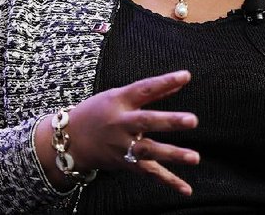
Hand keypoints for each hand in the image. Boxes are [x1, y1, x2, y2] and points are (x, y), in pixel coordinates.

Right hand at [37, 70, 199, 194]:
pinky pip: (149, 172)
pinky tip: (186, 189)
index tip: (185, 76)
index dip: (164, 82)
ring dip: (172, 154)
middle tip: (192, 120)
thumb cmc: (97, 112)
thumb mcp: (119, 96)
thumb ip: (151, 91)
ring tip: (194, 157)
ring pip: (149, 150)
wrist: (70, 141)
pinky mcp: (126, 164)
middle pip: (146, 122)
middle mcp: (121, 124)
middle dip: (169, 121)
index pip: (144, 89)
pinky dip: (169, 181)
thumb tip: (180, 82)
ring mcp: (122, 146)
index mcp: (119, 101)